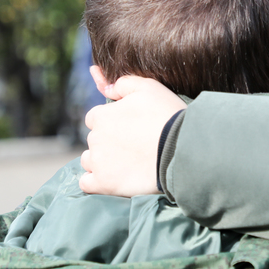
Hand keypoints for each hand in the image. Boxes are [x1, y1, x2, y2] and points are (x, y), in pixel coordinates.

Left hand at [79, 73, 185, 196]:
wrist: (182, 149)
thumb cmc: (167, 116)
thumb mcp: (150, 88)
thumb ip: (124, 84)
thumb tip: (107, 89)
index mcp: (102, 116)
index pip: (95, 118)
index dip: (112, 122)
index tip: (129, 128)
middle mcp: (95, 138)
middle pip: (95, 139)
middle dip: (109, 141)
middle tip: (134, 145)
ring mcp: (98, 162)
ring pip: (89, 161)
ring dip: (101, 161)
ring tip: (125, 163)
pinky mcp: (104, 184)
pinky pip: (87, 183)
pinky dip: (95, 181)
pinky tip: (111, 179)